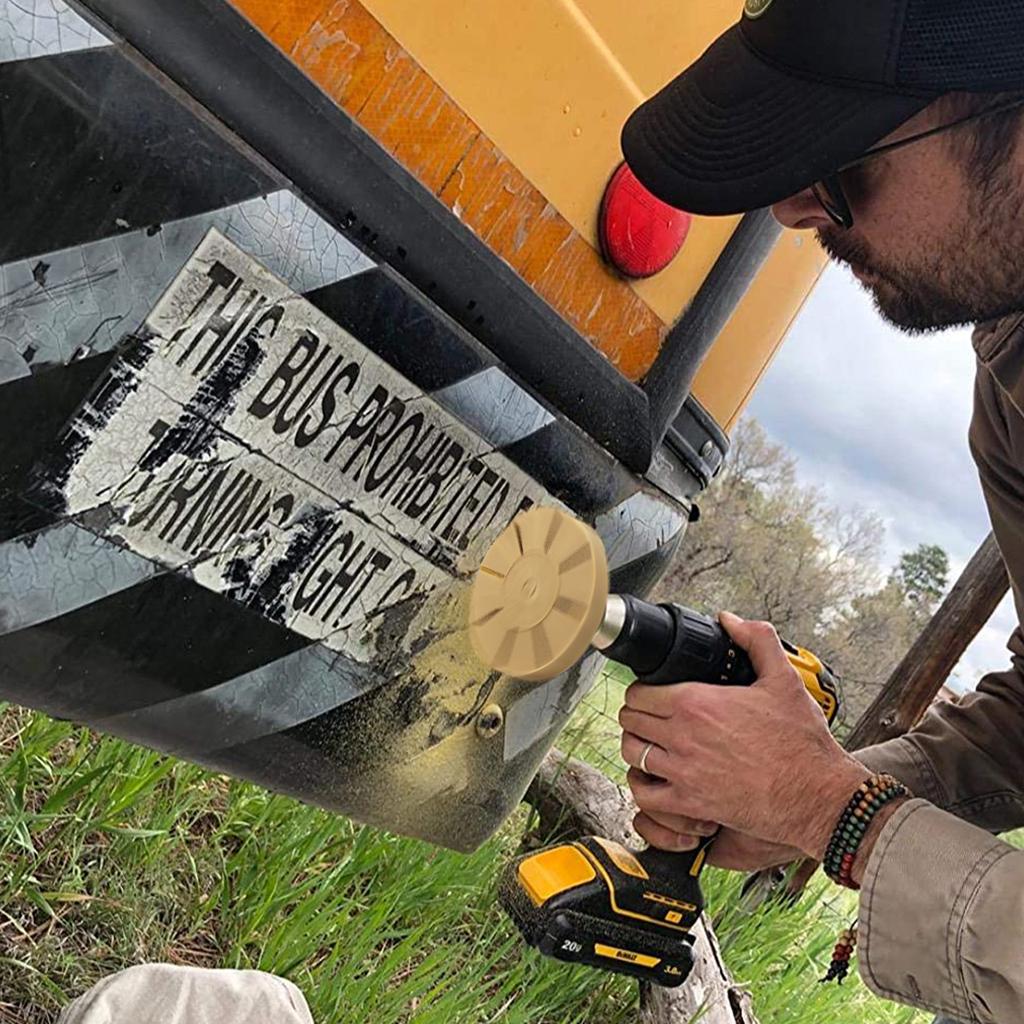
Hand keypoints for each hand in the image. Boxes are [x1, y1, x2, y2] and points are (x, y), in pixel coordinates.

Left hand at [619, 611, 867, 860]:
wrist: (817, 794)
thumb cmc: (801, 741)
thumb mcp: (783, 679)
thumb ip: (756, 639)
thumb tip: (730, 620)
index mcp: (697, 702)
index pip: (640, 692)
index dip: (643, 691)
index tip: (653, 695)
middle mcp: (683, 735)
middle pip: (631, 720)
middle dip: (638, 716)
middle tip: (651, 719)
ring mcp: (683, 771)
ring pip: (632, 753)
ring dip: (638, 747)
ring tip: (652, 746)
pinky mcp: (690, 805)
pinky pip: (645, 795)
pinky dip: (645, 787)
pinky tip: (660, 781)